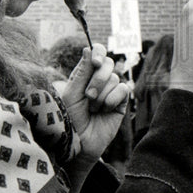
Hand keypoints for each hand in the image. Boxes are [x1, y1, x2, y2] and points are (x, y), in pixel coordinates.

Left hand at [59, 43, 131, 187]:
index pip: (96, 53)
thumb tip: (88, 49)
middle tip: (88, 96)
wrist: (79, 144)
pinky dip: (112, 99)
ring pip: (114, 78)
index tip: (95, 61)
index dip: (98, 52)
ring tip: (93, 109)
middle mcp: (98, 80)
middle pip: (108, 63)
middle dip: (97, 79)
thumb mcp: (71, 94)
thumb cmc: (70, 119)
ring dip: (101, 95)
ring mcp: (111, 91)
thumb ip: (81, 72)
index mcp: (84, 74)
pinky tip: (105, 110)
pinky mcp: (121, 102)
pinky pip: (123, 89)